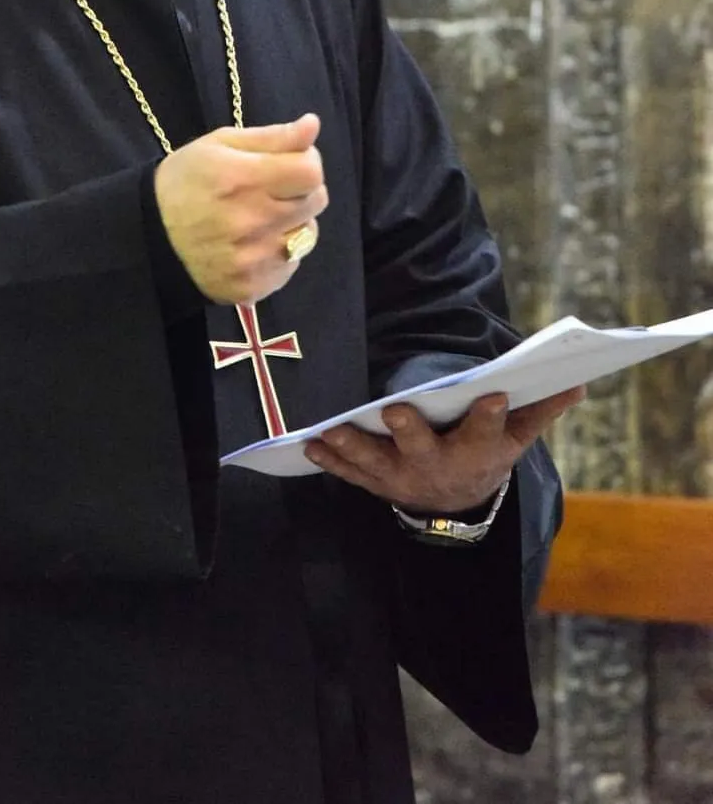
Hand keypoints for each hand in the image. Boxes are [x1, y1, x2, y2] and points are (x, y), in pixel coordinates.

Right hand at [154, 113, 327, 306]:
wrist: (150, 236)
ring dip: (293, 222)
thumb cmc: (186, 181)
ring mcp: (253, 259)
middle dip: (301, 190)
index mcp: (242, 179)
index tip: (289, 163)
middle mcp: (250, 222)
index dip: (307, 162)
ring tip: (260, 217)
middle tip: (271, 189)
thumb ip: (273, 137)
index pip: (311, 172)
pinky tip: (253, 243)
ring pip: (308, 234)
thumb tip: (312, 126)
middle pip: (316, 200)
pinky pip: (291, 264)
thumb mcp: (220, 144)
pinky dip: (279, 251)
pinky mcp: (253, 286)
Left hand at [305, 386, 584, 512]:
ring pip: (377, 463)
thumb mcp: (518, 440)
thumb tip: (577, 382)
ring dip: (353, 447)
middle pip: (423, 449)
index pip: (486, 431)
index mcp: (476, 452)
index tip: (494, 394)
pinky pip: (350, 473)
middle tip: (394, 410)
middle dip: (409, 430)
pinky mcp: (376, 482)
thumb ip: (541, 410)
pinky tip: (310, 446)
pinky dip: (331, 462)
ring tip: (331, 431)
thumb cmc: (486, 457)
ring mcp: (403, 478)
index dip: (489, 415)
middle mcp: (438, 467)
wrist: (458, 507)